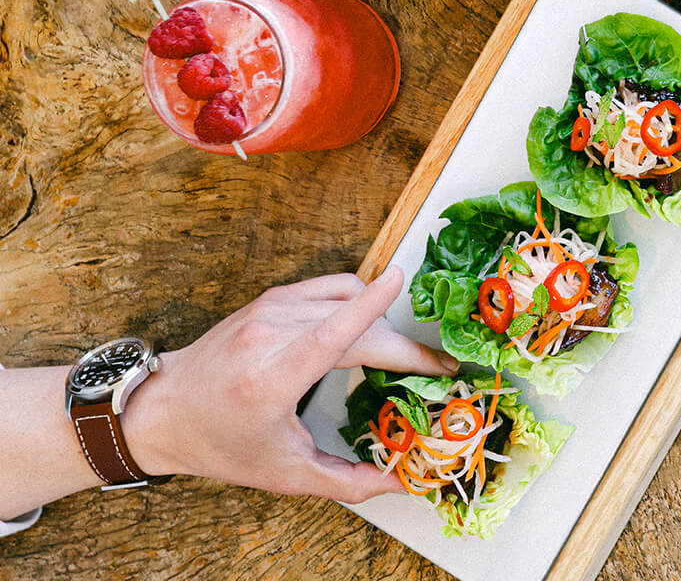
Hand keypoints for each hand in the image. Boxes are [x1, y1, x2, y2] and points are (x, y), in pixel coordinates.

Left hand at [122, 269, 458, 502]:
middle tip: (435, 367)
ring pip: (345, 295)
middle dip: (403, 344)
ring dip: (381, 320)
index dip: (370, 307)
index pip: (329, 333)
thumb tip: (401, 482)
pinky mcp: (270, 298)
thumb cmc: (220, 444)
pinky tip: (365, 327)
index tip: (401, 280)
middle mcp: (266, 335)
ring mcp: (267, 310)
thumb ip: (348, 481)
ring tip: (397, 354)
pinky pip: (329, 287)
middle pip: (353, 322)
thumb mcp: (284, 473)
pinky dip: (356, 302)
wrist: (162, 412)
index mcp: (269, 379)